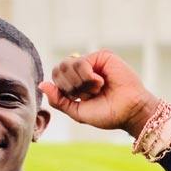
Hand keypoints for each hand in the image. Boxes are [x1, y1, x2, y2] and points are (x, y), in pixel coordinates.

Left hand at [39, 50, 159, 137]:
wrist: (129, 112)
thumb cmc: (108, 114)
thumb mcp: (77, 112)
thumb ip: (59, 100)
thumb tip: (41, 84)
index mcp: (76, 83)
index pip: (56, 77)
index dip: (62, 90)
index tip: (79, 99)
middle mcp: (83, 70)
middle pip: (58, 69)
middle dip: (70, 86)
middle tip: (88, 94)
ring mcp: (93, 62)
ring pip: (68, 64)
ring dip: (80, 83)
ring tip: (96, 88)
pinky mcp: (102, 56)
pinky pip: (81, 61)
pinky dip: (87, 76)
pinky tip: (100, 82)